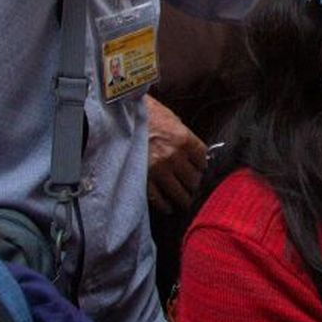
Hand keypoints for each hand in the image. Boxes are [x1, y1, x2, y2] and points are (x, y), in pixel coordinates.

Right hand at [145, 95, 207, 214]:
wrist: (119, 115)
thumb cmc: (146, 114)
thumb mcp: (171, 119)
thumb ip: (183, 138)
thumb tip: (194, 155)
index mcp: (184, 139)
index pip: (202, 161)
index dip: (201, 167)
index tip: (198, 171)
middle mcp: (174, 156)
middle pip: (194, 180)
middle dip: (194, 185)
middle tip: (192, 188)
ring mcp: (158, 169)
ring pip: (179, 193)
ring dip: (183, 199)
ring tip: (184, 202)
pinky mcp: (143, 179)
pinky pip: (159, 199)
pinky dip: (165, 205)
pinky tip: (168, 207)